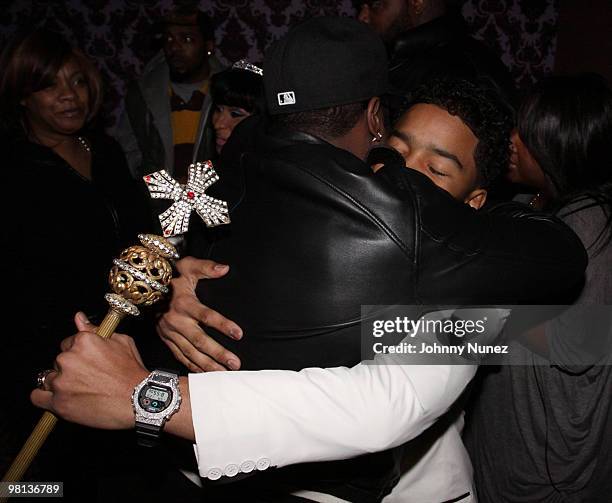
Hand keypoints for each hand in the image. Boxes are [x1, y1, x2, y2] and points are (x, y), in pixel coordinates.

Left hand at [31, 312, 148, 428]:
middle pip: (58, 361)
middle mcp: (68, 359)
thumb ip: (96, 330)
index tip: (87, 362)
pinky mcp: (58, 403)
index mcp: (82, 341)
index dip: (78, 353)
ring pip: (49, 378)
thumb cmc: (132, 372)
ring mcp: (61, 381)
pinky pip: (37, 397)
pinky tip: (58, 398)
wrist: (138, 401)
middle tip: (88, 378)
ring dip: (60, 383)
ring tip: (79, 390)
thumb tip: (79, 318)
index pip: (67, 343)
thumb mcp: (122, 342)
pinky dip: (45, 397)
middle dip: (70, 368)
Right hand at [157, 257, 243, 371]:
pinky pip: (180, 356)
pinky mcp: (166, 340)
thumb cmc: (170, 276)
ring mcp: (170, 333)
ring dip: (208, 365)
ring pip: (190, 353)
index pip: (207, 316)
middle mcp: (176, 321)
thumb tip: (224, 269)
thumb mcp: (188, 266)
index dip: (223, 325)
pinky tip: (204, 374)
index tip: (239, 334)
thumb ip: (206, 267)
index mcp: (184, 303)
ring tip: (224, 373)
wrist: (144, 287)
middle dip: (219, 353)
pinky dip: (192, 367)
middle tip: (235, 363)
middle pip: (200, 341)